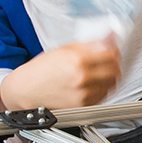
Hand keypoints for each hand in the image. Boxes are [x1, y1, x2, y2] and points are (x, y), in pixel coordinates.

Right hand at [1, 39, 121, 110]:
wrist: (27, 90)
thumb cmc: (41, 70)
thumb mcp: (64, 49)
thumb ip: (89, 44)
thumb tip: (107, 37)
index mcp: (78, 60)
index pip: (111, 54)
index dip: (114, 50)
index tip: (112, 49)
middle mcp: (83, 78)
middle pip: (114, 70)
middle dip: (113, 63)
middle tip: (107, 60)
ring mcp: (84, 94)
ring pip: (111, 84)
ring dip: (109, 76)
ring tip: (99, 72)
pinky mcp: (84, 105)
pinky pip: (103, 95)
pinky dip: (102, 88)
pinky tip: (92, 83)